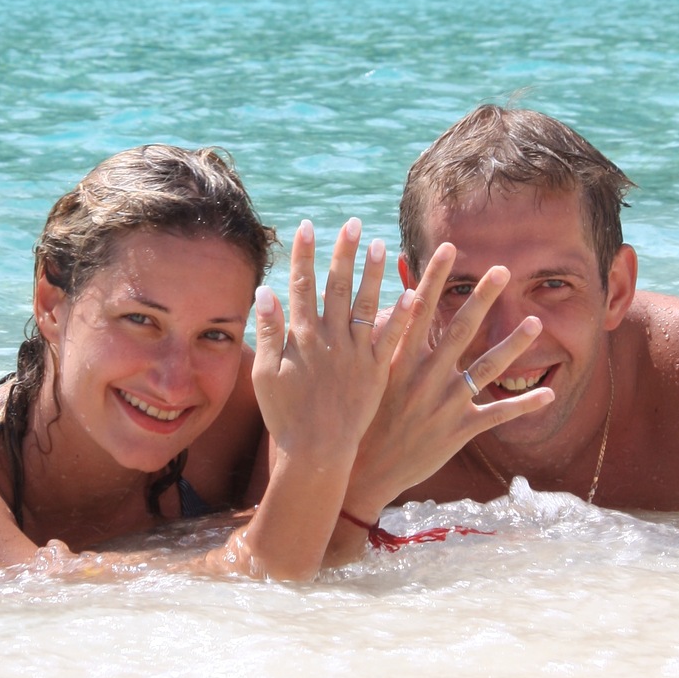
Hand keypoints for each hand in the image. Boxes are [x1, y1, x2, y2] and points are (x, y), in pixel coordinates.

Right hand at [252, 218, 412, 470]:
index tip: (309, 225)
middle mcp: (330, 339)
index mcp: (300, 338)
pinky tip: (412, 293)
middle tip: (353, 222)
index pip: (302, 285)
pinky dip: (401, 317)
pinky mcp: (375, 372)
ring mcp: (355, 355)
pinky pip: (391, 339)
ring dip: (374, 274)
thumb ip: (267, 332)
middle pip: (337, 287)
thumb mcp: (265, 374)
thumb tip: (266, 291)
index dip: (305, 254)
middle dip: (344, 252)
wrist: (316, 455)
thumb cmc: (285, 417)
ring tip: (382, 244)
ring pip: (367, 305)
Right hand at [341, 243, 553, 520]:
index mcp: (400, 358)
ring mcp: (446, 403)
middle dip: (483, 297)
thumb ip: (376, 338)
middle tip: (503, 269)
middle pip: (461, 328)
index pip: (419, 308)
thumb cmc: (361, 418)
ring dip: (513, 345)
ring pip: (486, 368)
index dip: (435, 277)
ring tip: (537, 324)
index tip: (449, 248)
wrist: (363, 471)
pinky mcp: (460, 429)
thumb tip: (380, 301)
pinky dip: (524, 404)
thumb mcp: (364, 375)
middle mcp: (426, 376)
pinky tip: (549, 393)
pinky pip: (497, 415)